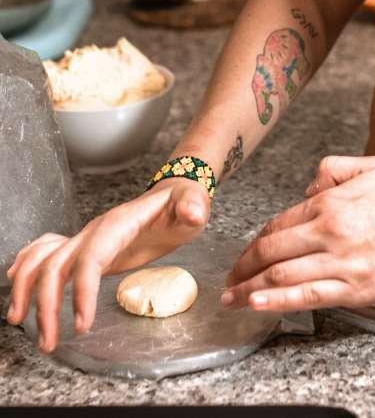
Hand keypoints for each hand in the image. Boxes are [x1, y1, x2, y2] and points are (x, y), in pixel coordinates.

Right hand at [5, 177, 209, 352]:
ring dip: (28, 290)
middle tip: (50, 342)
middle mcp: (95, 231)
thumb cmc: (185, 202)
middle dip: (47, 305)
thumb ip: (193, 207)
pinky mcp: (89, 247)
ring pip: (43, 261)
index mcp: (119, 224)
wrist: (176, 194)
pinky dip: (27, 266)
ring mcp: (88, 238)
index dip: (82, 291)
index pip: (91, 259)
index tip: (82, 324)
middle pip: (56, 265)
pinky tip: (17, 283)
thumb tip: (192, 213)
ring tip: (20, 322)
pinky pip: (47, 251)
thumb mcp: (195, 204)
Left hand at [222, 156, 374, 310]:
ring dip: (249, 287)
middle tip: (229, 278)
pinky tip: (258, 304)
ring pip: (282, 276)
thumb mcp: (371, 166)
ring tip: (232, 297)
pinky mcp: (355, 288)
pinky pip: (308, 296)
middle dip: (242, 267)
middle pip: (271, 252)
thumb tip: (308, 188)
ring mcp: (341, 263)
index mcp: (330, 204)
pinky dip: (278, 300)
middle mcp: (329, 233)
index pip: (278, 225)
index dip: (255, 242)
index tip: (246, 252)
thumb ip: (332, 170)